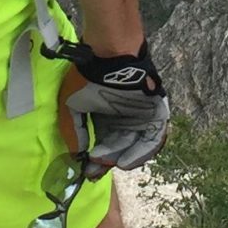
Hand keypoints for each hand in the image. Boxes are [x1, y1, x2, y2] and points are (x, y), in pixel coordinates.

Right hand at [59, 42, 169, 178]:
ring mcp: (140, 118)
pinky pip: (152, 138)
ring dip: (125, 158)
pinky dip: (142, 151)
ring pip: (136, 146)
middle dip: (108, 161)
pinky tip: (127, 161)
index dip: (96, 160)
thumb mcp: (72, 106)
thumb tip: (77, 154)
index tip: (87, 172)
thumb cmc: (88, 78)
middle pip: (119, 148)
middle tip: (98, 171)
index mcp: (105, 118)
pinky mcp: (155, 114)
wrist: (110, 55)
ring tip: (114, 165)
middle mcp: (123, 120)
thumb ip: (75, 132)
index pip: (103, 145)